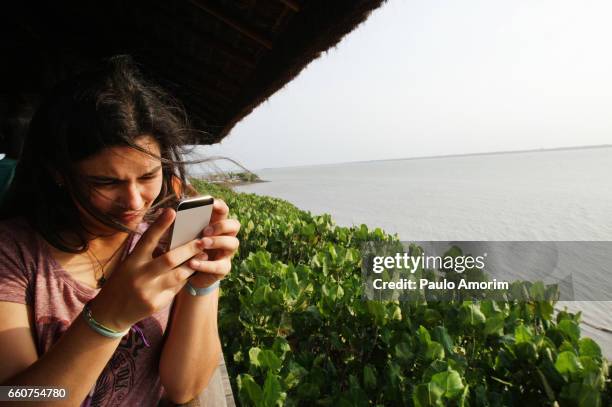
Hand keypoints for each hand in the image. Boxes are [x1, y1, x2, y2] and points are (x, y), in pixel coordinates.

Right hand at [89, 208, 208, 330]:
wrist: (110, 313)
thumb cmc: (123, 282)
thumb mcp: (130, 264)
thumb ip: (147, 254)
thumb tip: (173, 239)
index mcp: (132, 261)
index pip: (147, 239)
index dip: (160, 225)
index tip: (172, 211)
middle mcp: (140, 275)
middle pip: (170, 259)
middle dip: (189, 248)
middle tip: (203, 240)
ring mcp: (149, 291)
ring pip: (179, 274)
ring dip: (193, 264)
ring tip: (204, 255)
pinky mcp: (157, 303)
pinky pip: (177, 288)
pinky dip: (185, 278)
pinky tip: (192, 271)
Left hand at [187, 199, 239, 287]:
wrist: (183, 274)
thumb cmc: (182, 249)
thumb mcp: (181, 236)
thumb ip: (180, 226)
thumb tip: (167, 212)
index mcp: (215, 224)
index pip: (223, 210)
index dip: (219, 205)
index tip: (211, 203)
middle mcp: (225, 236)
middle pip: (234, 224)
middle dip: (221, 225)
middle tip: (205, 230)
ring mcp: (226, 252)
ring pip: (233, 243)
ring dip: (217, 241)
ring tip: (201, 243)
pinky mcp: (223, 268)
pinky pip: (220, 266)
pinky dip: (205, 264)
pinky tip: (191, 263)